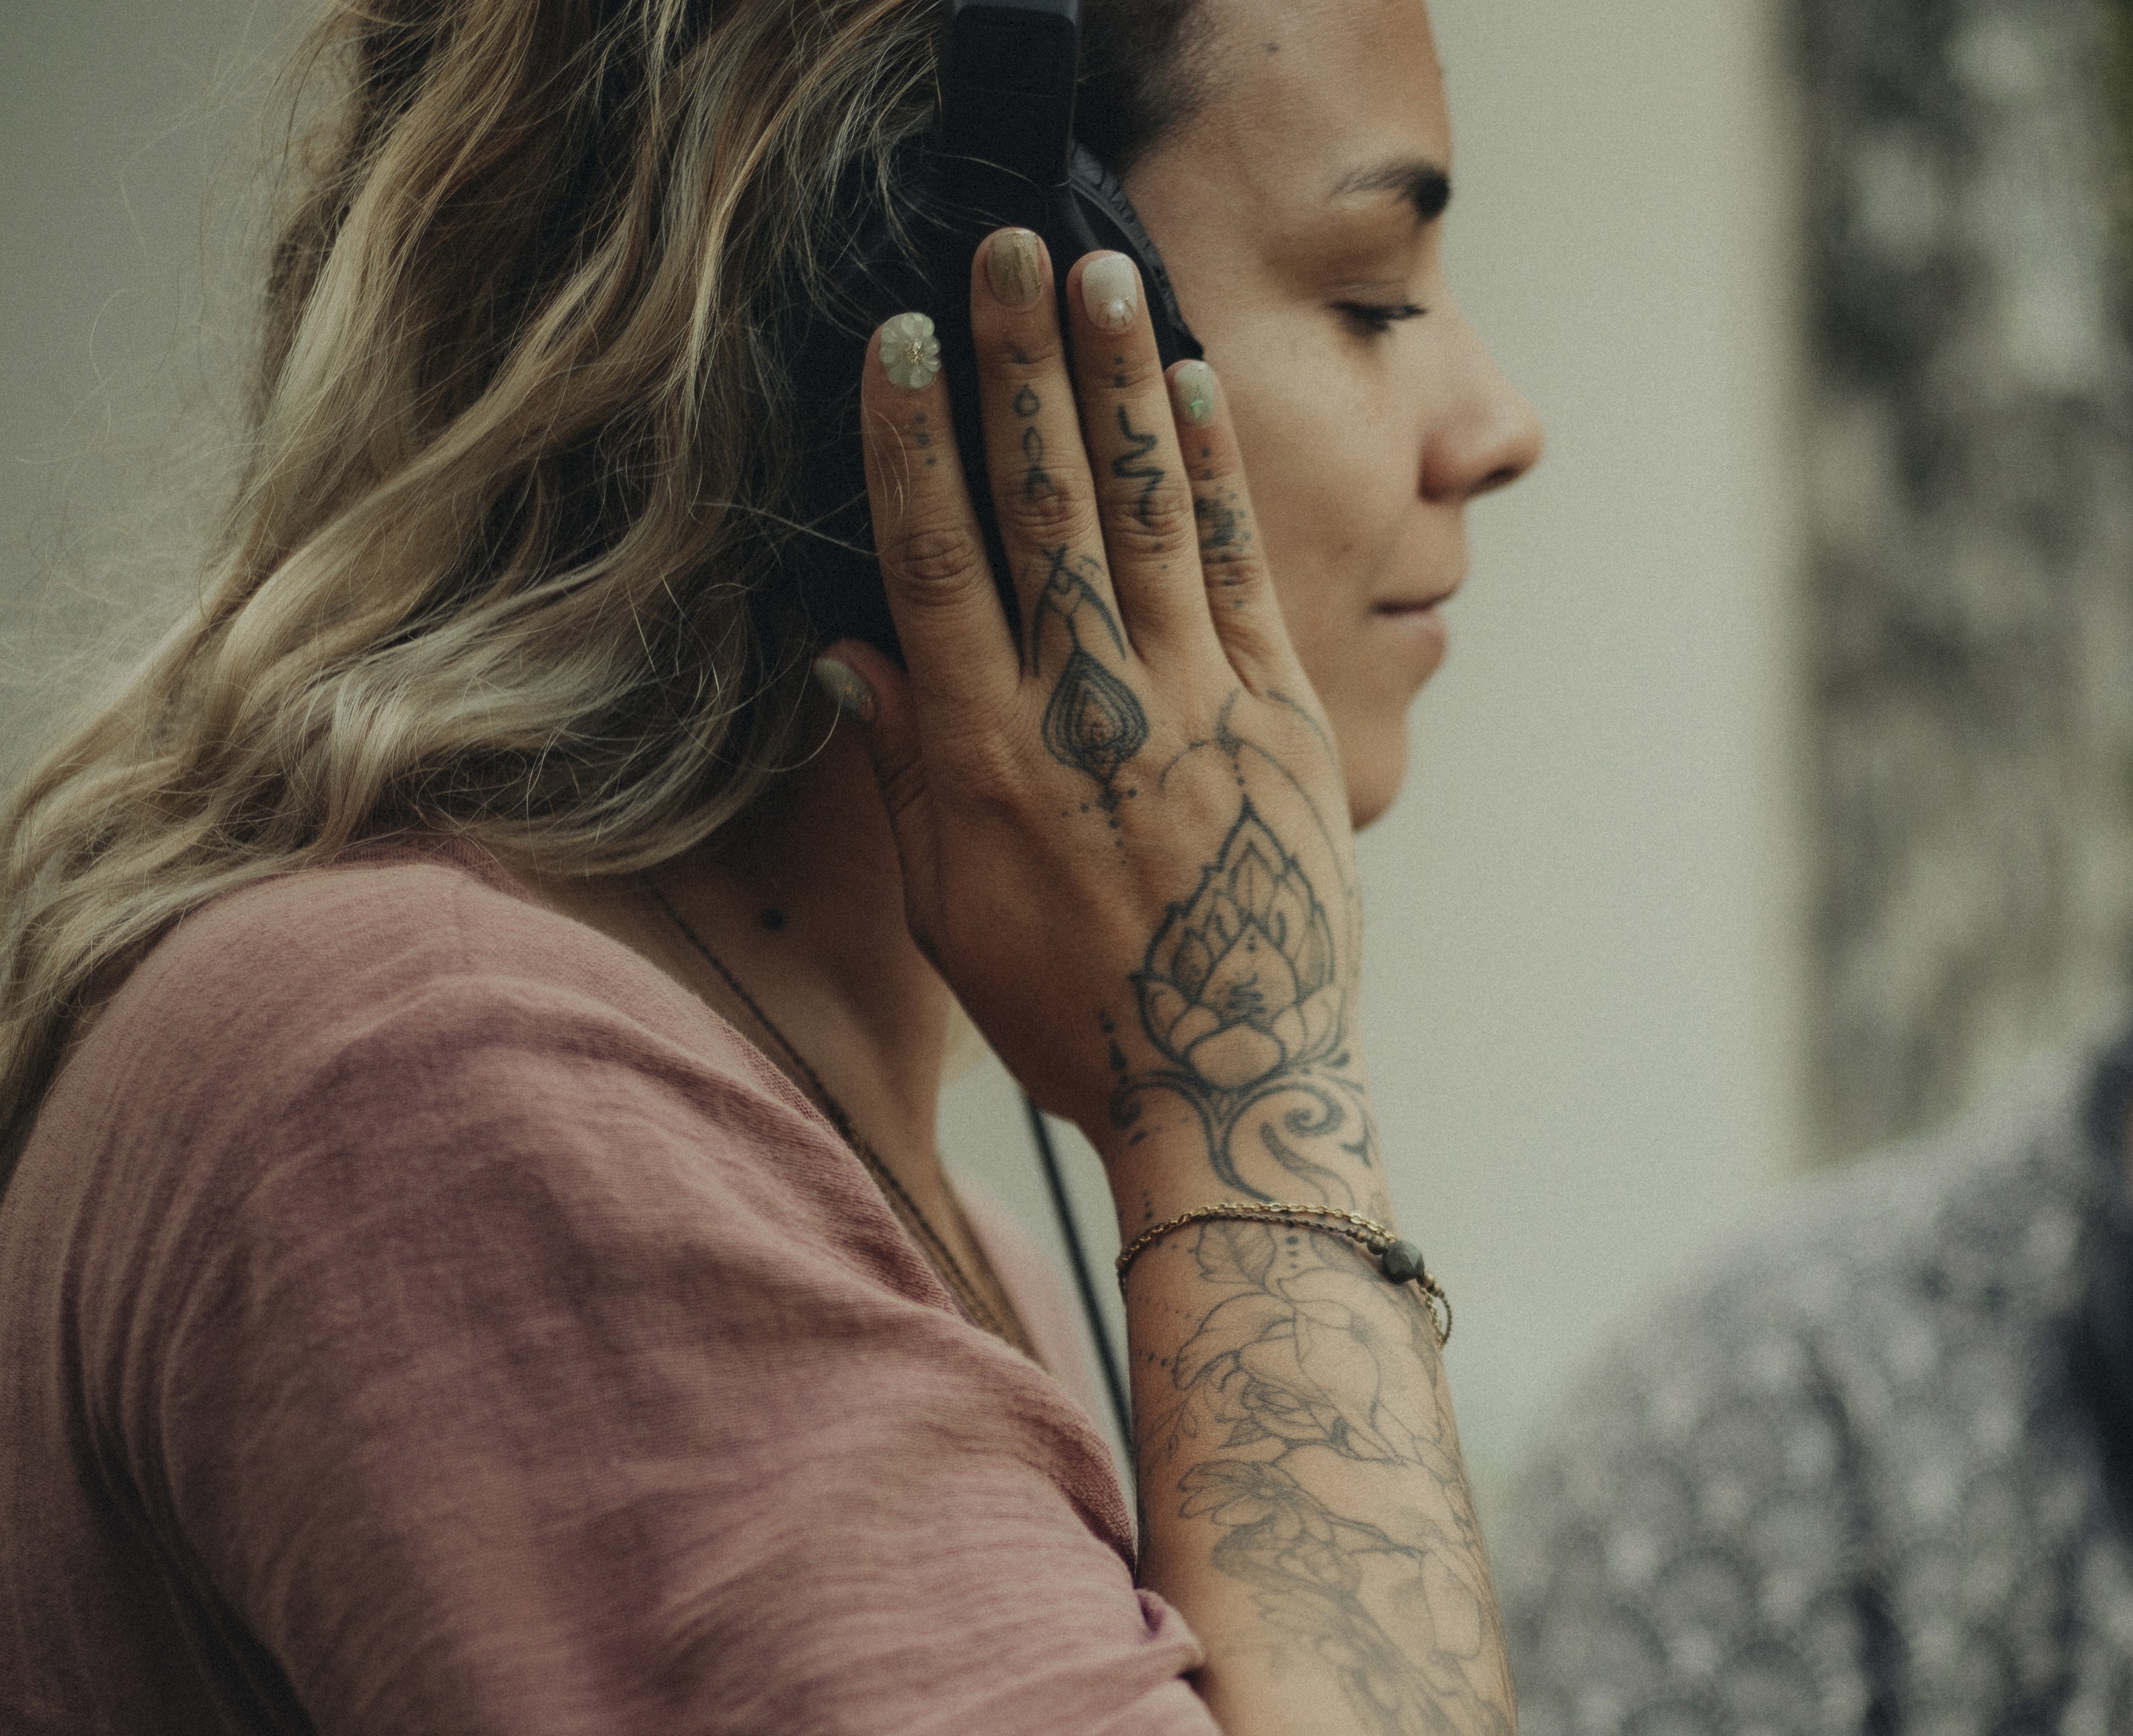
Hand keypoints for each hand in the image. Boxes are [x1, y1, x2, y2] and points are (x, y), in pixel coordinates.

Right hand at [835, 224, 1371, 1215]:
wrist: (1232, 1091)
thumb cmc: (1078, 1012)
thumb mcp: (951, 908)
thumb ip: (904, 774)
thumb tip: (849, 655)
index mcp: (988, 758)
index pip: (935, 562)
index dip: (913, 441)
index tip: (899, 339)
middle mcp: (1086, 713)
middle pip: (1040, 504)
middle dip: (1019, 365)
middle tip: (1004, 248)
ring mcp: (1193, 707)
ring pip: (1146, 510)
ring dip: (1120, 381)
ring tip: (1102, 273)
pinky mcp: (1284, 720)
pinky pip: (1243, 568)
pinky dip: (1215, 471)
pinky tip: (1194, 388)